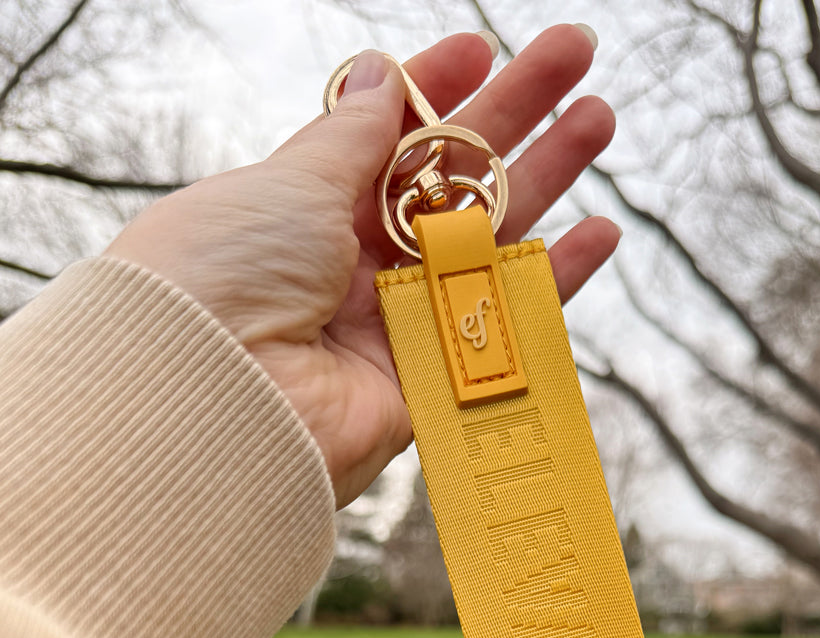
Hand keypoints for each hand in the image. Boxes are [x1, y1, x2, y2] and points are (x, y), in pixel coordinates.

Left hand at [102, 26, 617, 507]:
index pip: (387, 140)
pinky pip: (504, 324)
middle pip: (450, 179)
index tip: (481, 48)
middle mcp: (353, 265)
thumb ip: (350, 136)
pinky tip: (600, 234)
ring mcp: (396, 322)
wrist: (212, 400)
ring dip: (546, 180)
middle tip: (574, 53)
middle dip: (514, 114)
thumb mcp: (287, 182)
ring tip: (598, 117)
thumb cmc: (224, 276)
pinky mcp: (430, 382)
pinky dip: (553, 282)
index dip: (436, 90)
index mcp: (308, 209)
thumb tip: (382, 74)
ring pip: (488, 241)